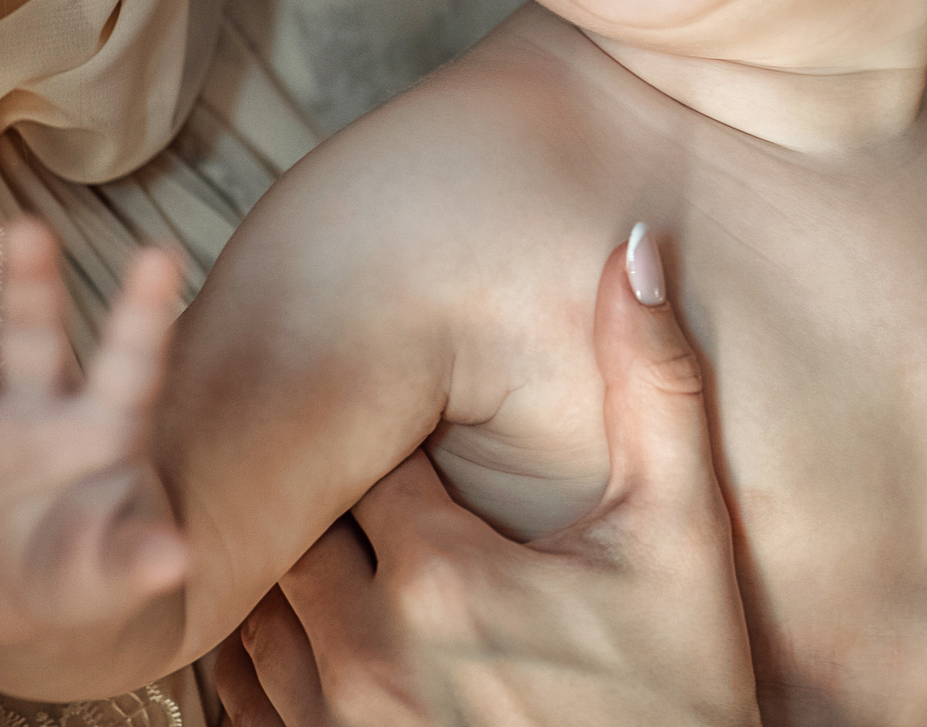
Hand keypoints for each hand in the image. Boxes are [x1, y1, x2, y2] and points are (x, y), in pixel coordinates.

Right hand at [0, 220, 190, 689]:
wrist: (18, 608)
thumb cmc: (86, 571)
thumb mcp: (116, 572)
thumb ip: (137, 558)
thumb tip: (174, 561)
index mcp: (102, 429)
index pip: (130, 364)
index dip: (143, 314)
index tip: (160, 252)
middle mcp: (36, 409)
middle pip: (35, 337)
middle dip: (31, 286)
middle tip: (28, 227)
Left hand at [209, 227, 759, 726]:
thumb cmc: (682, 689)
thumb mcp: (681, 532)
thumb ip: (657, 387)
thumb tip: (638, 246)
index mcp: (444, 574)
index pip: (362, 453)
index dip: (385, 435)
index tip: (411, 428)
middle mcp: (372, 655)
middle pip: (298, 528)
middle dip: (328, 499)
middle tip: (362, 478)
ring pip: (257, 616)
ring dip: (290, 578)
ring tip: (341, 550)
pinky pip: (243, 706)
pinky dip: (261, 663)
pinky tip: (318, 635)